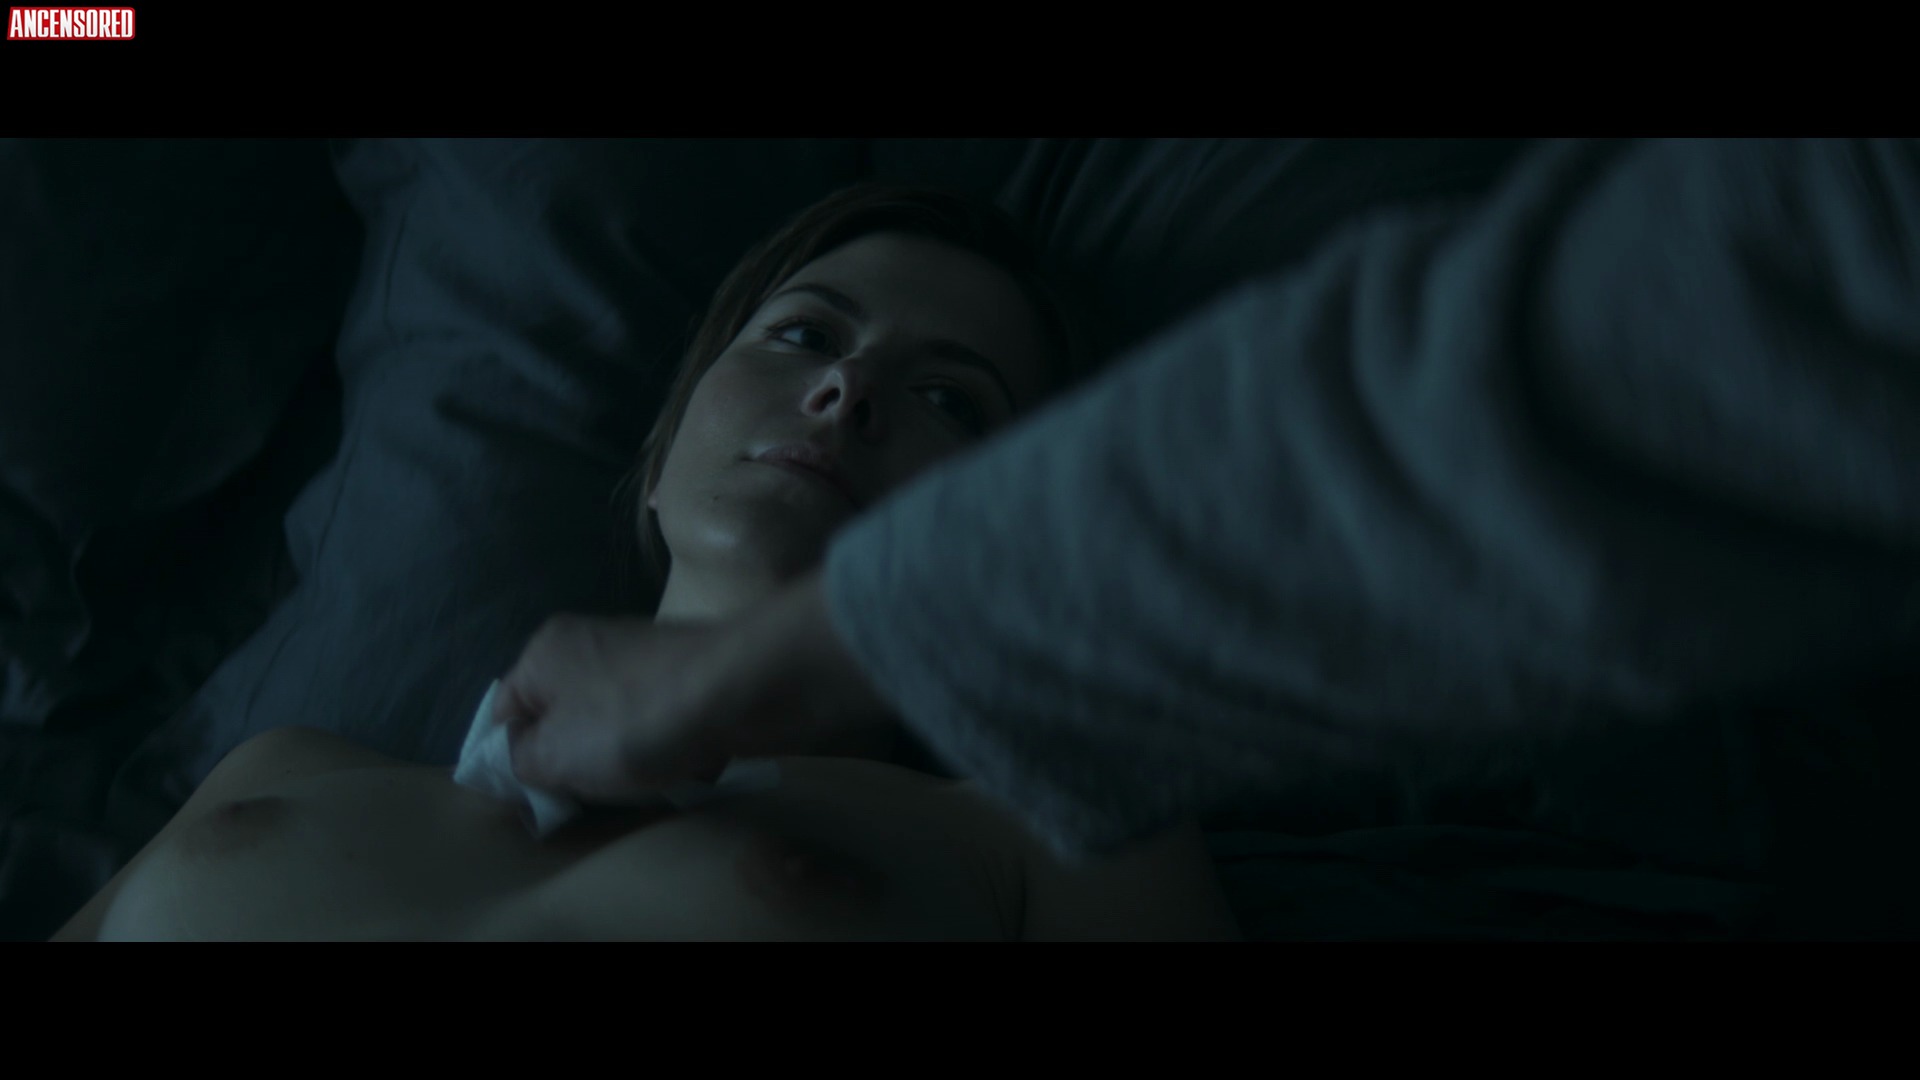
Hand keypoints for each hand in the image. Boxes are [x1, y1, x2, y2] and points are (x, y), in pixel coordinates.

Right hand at [499, 570, 895, 805]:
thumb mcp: (552, 755)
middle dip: (576, 763)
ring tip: (647, 780)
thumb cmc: (632, 721)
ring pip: (615, 727)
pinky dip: (671, 748)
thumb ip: (517, 762)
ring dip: (628, 760)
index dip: (511, 761)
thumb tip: (515, 759)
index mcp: (545, 650)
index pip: (505, 714)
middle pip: (564, 720)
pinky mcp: (689, 674)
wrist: (741, 690)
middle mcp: (592, 641)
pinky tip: (688, 765)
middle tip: (590, 796)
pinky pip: (662, 723)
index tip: (534, 800)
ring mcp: (645, 655)